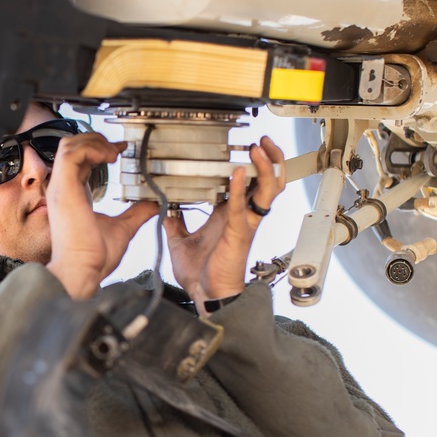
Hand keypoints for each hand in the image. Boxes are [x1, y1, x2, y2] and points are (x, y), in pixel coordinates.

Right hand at [46, 132, 157, 298]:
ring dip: (94, 142)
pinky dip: (91, 149)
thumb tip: (152, 204)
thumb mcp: (123, 228)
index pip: (80, 161)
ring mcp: (62, 188)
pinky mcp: (64, 189)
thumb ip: (136, 213)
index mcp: (74, 196)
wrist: (83, 271)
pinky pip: (71, 154)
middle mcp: (65, 189)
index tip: (120, 150)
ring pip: (69, 145)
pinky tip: (110, 157)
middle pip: (71, 147)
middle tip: (118, 147)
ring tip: (114, 152)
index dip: (99, 150)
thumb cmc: (94, 258)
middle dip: (95, 140)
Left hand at [163, 136, 285, 312]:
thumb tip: (165, 210)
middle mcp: (241, 216)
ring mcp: (244, 224)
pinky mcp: (238, 233)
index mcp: (229, 215)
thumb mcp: (181, 240)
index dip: (252, 165)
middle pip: (268, 182)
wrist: (205, 294)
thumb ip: (175, 222)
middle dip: (271, 159)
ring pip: (267, 191)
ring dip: (265, 168)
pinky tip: (237, 175)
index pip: (248, 184)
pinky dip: (240, 189)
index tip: (246, 148)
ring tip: (259, 150)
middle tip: (263, 142)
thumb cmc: (200, 274)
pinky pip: (242, 207)